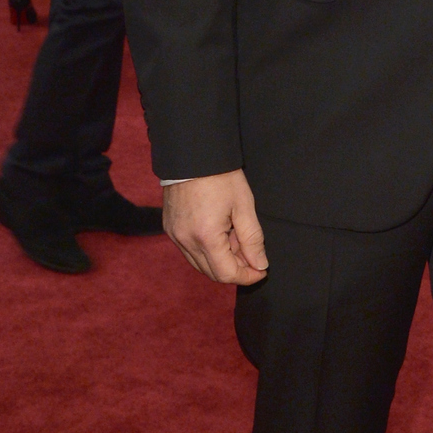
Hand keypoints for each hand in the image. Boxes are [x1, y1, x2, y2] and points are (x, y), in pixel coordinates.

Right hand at [163, 170, 267, 284]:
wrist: (193, 155)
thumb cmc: (221, 177)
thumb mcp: (244, 206)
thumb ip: (253, 240)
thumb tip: (260, 265)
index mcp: (205, 237)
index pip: (226, 274)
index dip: (247, 276)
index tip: (262, 270)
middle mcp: (185, 241)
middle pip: (212, 273)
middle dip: (235, 269)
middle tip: (252, 252)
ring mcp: (174, 235)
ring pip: (200, 264)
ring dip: (221, 260)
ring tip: (236, 238)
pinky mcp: (170, 229)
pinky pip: (190, 251)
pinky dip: (207, 251)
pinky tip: (221, 233)